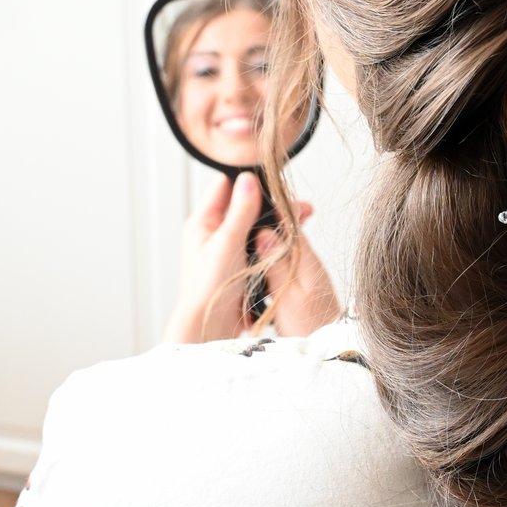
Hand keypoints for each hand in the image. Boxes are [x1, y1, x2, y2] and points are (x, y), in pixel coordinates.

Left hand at [164, 174, 336, 343]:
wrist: (209, 328)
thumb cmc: (211, 287)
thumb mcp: (227, 242)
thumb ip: (240, 210)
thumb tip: (249, 178)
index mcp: (203, 222)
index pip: (225, 187)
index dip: (250, 182)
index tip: (275, 182)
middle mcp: (214, 234)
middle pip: (245, 208)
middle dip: (273, 205)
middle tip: (301, 207)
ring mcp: (227, 251)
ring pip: (255, 228)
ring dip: (277, 224)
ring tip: (304, 220)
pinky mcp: (240, 267)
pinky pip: (259, 247)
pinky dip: (275, 243)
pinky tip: (293, 241)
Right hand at [253, 214, 341, 336]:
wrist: (331, 354)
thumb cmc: (310, 329)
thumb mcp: (288, 297)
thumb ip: (277, 265)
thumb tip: (265, 233)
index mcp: (307, 261)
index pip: (289, 225)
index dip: (271, 212)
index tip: (251, 203)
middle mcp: (310, 264)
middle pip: (286, 236)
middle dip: (266, 228)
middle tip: (242, 221)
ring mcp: (309, 276)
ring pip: (284, 252)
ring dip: (267, 248)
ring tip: (245, 242)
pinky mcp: (304, 290)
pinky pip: (286, 268)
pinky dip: (272, 266)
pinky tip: (259, 270)